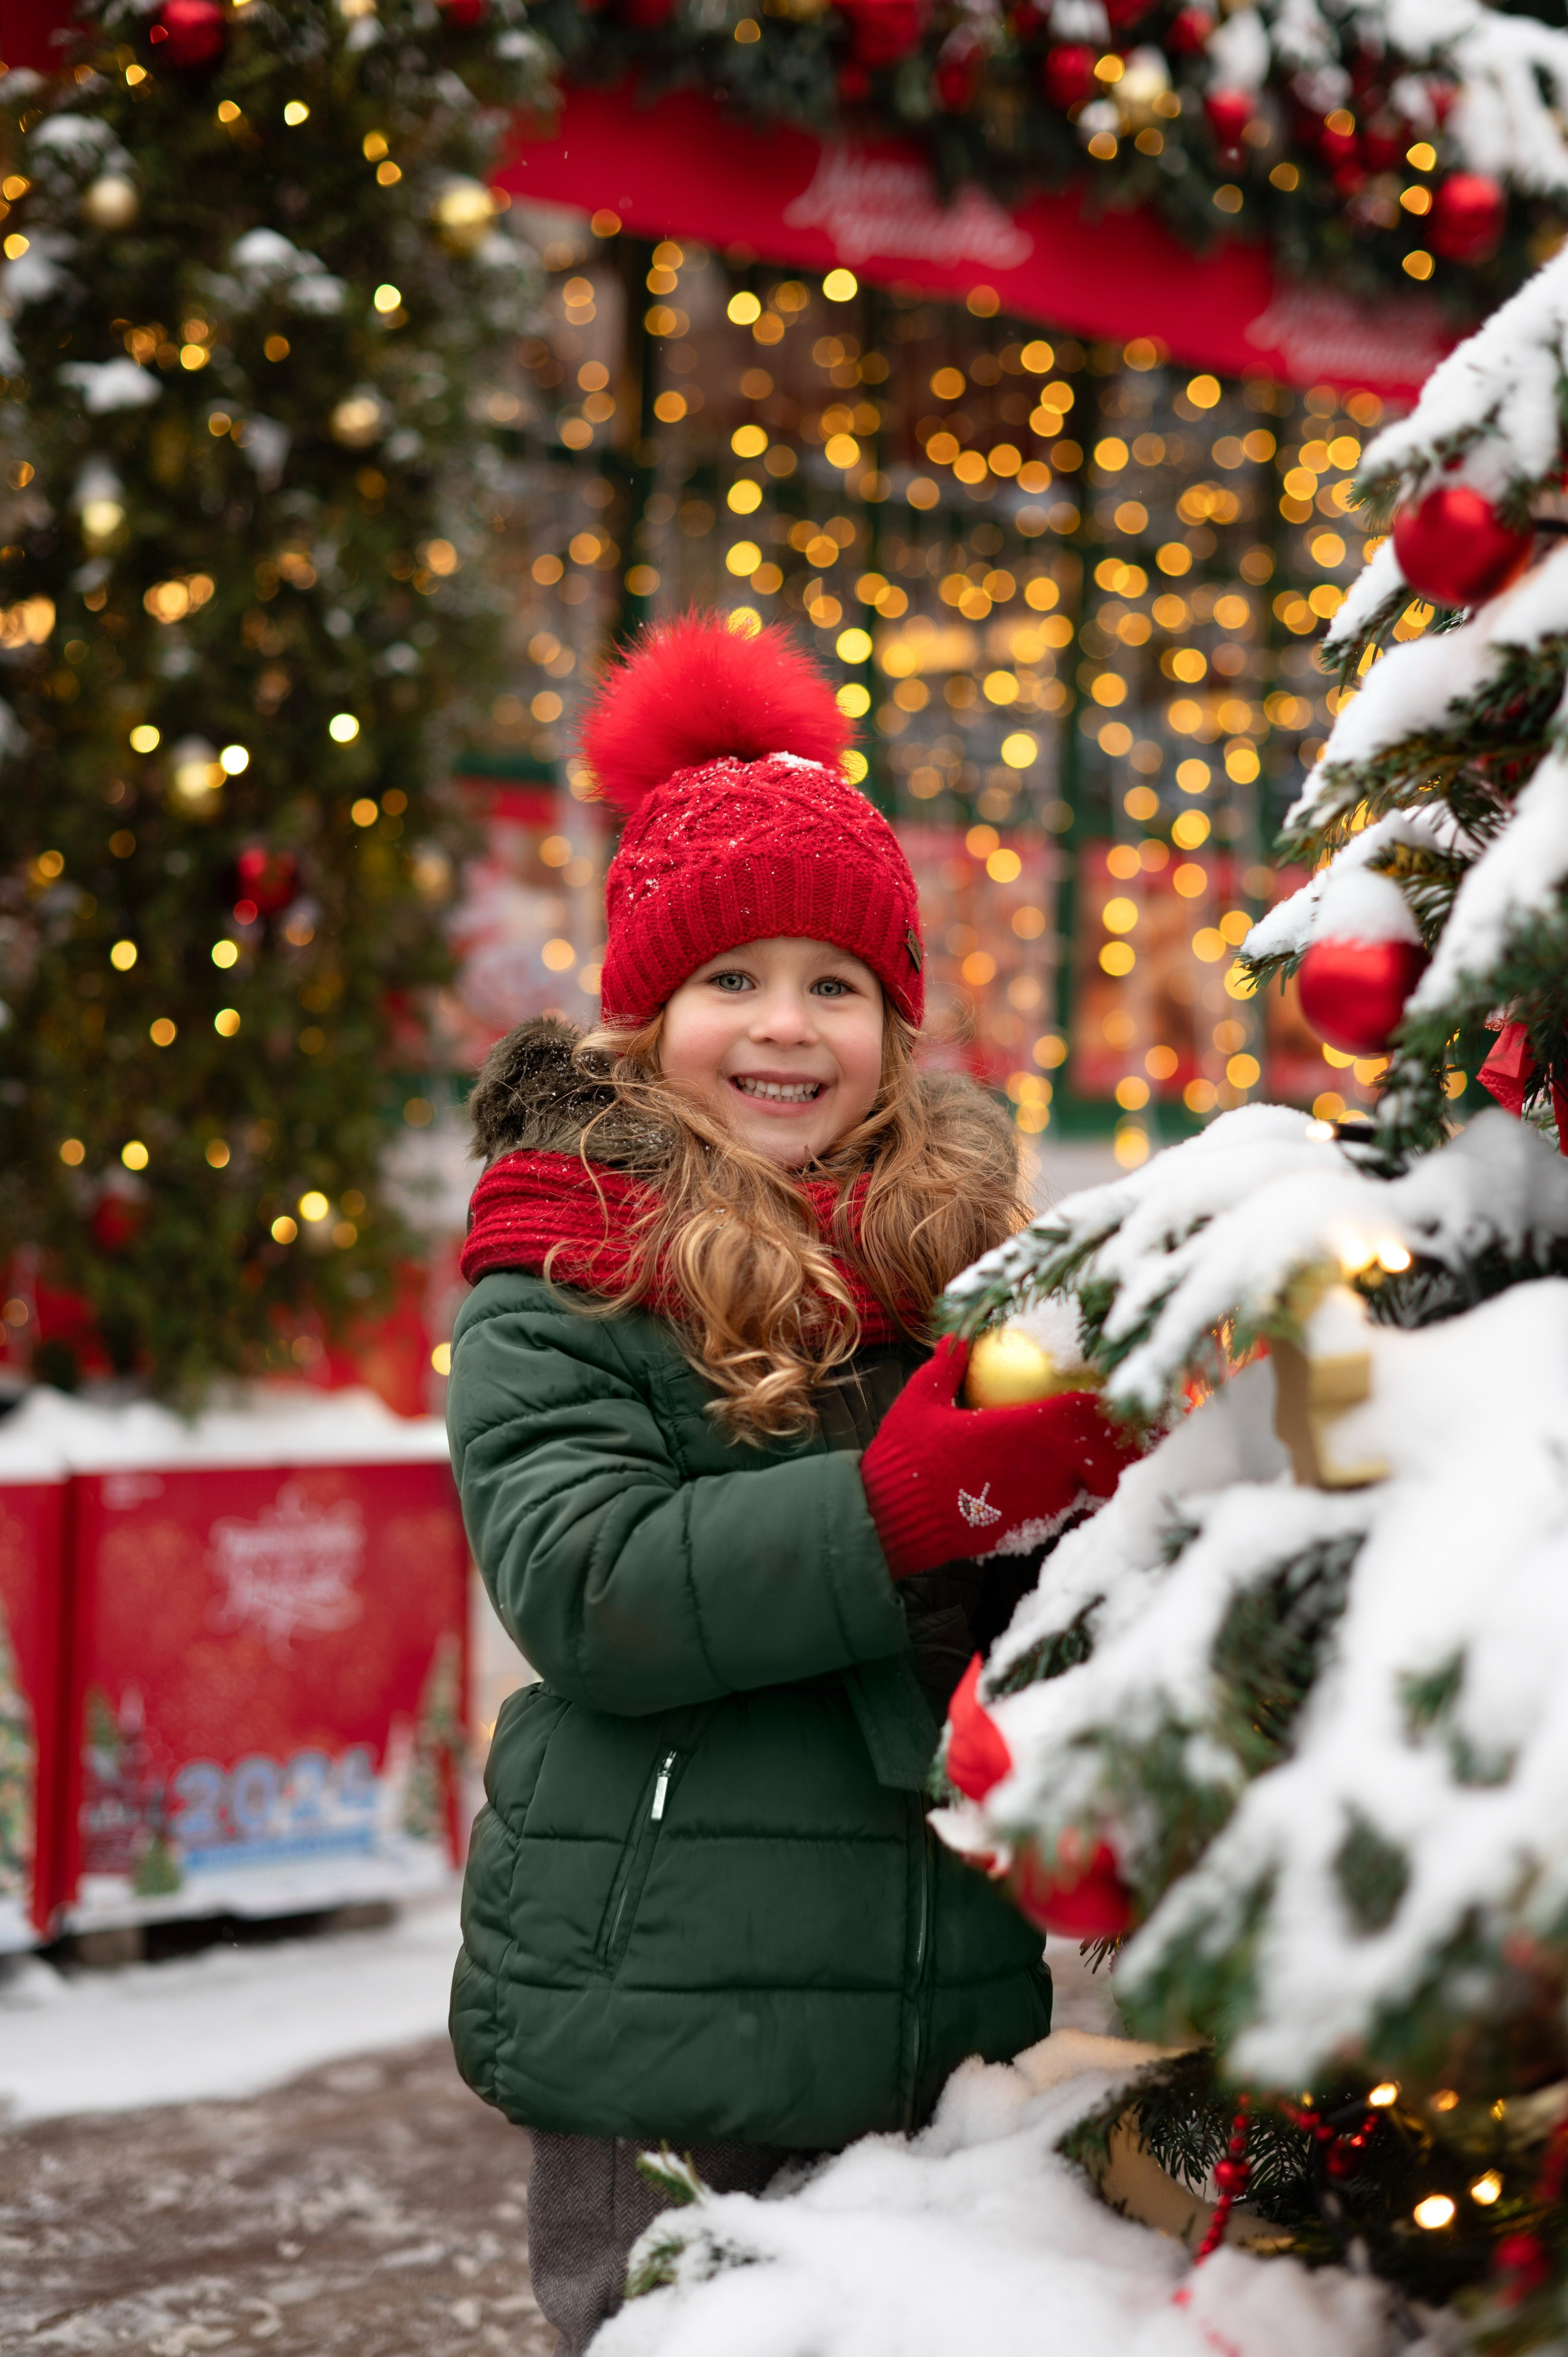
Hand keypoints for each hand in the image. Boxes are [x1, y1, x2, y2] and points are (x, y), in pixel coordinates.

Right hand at [859, 1336, 1136, 1580]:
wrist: (891, 1525)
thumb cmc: (903, 1459)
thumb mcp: (920, 1401)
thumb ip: (946, 1366)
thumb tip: (959, 1333)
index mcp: (1016, 1432)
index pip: (1079, 1412)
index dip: (1105, 1401)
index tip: (1116, 1386)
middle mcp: (1037, 1470)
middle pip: (1101, 1452)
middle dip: (1122, 1439)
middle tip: (1136, 1423)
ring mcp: (1036, 1504)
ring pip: (1088, 1482)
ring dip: (1103, 1467)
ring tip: (1116, 1449)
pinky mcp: (1028, 1529)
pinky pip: (1064, 1505)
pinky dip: (1075, 1491)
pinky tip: (1073, 1479)